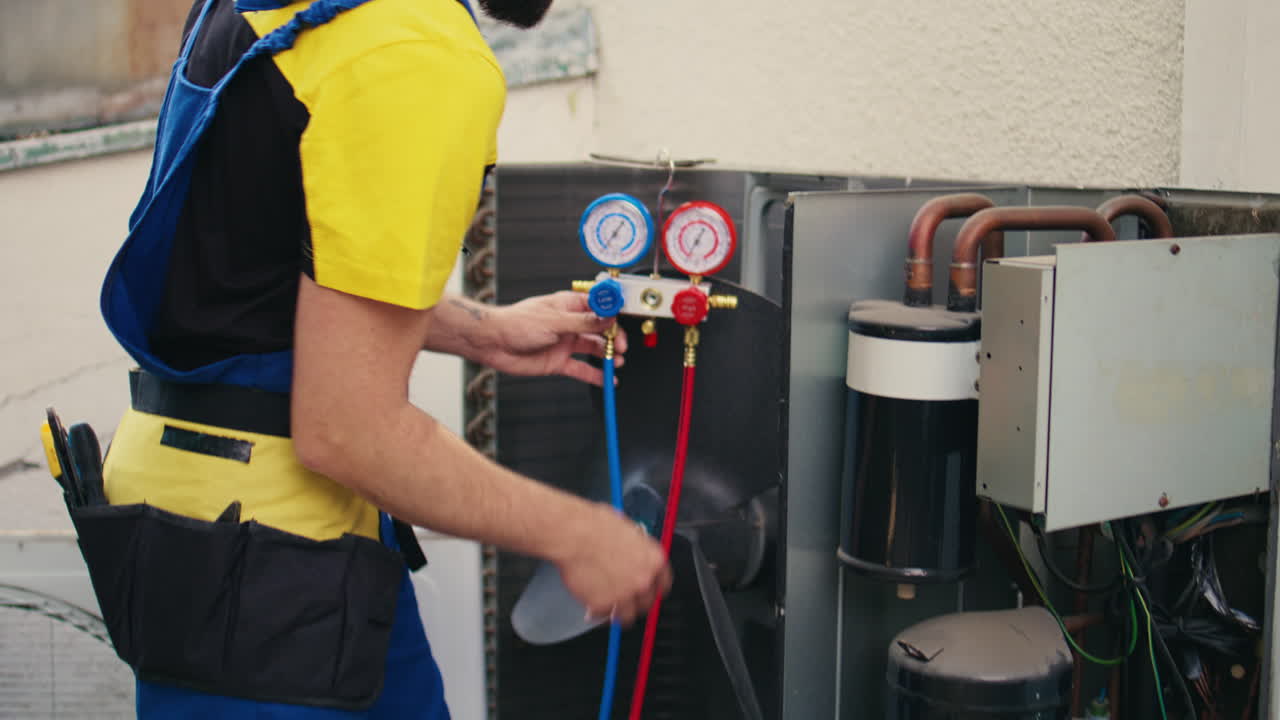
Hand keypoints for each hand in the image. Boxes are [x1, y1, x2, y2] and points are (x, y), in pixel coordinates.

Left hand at [479, 291, 627, 385]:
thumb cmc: (516, 323)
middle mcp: (570, 324)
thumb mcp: (554, 321)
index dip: (612, 311)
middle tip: (620, 345)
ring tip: (617, 361)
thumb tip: (607, 318)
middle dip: (614, 336)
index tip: (624, 318)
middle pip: (601, 329)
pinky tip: (608, 379)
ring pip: (594, 349)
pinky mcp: (559, 361)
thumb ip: (583, 322)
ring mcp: (565, 343)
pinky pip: (582, 369)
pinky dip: (596, 375)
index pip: (598, 305)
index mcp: (569, 305)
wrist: (494, 343)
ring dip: (608, 355)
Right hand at [554, 503, 671, 625]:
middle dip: (636, 603)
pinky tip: (590, 605)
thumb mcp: (626, 529)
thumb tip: (631, 550)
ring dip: (618, 613)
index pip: (663, 584)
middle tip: (625, 599)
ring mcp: (624, 595)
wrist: (573, 534)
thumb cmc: (594, 525)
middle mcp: (642, 580)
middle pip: (647, 603)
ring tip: (609, 611)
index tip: (648, 592)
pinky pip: (602, 614)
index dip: (654, 589)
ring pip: (627, 616)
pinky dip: (596, 612)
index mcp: (653, 560)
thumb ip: (634, 547)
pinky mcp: (602, 604)